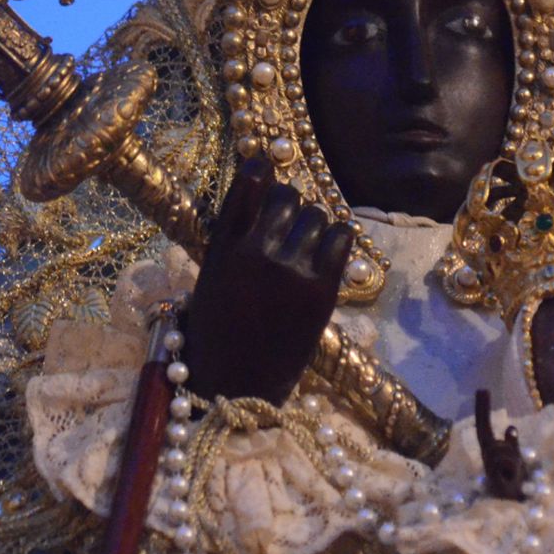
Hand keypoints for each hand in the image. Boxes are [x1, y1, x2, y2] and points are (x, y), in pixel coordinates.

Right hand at [182, 159, 354, 405]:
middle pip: (288, 197)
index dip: (261, 172)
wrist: (237, 384)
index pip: (248, 185)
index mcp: (223, 247)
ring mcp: (290, 270)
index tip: (267, 169)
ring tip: (307, 242)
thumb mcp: (211, 275)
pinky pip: (342, 238)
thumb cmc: (220, 331)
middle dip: (291, 205)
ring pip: (317, 216)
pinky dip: (338, 237)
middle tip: (291, 222)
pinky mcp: (321, 290)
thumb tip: (263, 186)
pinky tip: (330, 248)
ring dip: (315, 223)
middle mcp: (256, 252)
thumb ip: (233, 234)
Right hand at [475, 389, 525, 500]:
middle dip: (485, 414)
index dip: (482, 408)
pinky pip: (503, 464)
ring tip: (515, 476)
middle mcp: (487, 456)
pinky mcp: (493, 477)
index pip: (484, 426)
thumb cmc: (516, 483)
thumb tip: (510, 426)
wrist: (515, 507)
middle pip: (486, 432)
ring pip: (504, 451)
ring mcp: (489, 466)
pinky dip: (507, 465)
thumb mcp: (516, 458)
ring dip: (514, 460)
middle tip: (483, 391)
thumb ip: (512, 444)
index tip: (482, 389)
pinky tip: (507, 471)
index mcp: (492, 450)